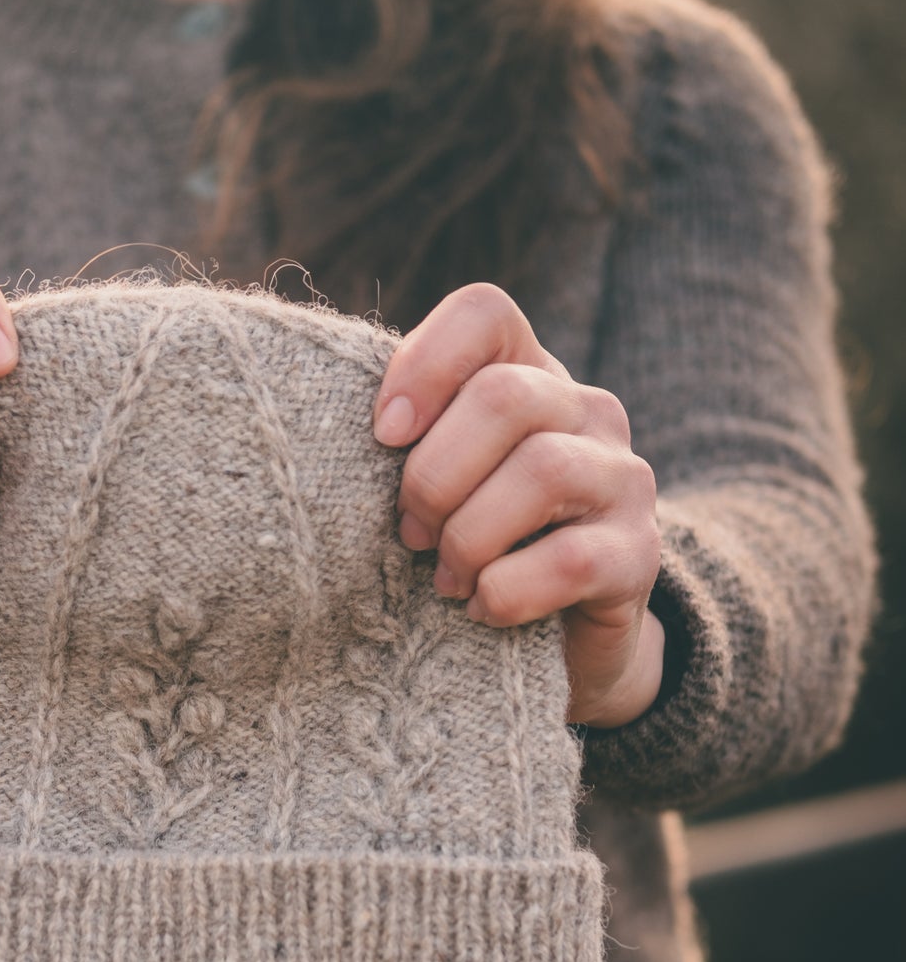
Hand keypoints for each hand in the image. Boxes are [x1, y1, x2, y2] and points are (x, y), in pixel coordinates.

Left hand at [373, 283, 663, 728]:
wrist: (558, 648)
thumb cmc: (473, 553)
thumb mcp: (434, 489)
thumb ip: (403, 447)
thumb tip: (323, 429)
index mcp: (527, 377)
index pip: (484, 314)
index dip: (425, 364)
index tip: (383, 434)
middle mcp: (586, 413)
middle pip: (506, 397)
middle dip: (435, 475)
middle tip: (410, 534)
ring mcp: (623, 480)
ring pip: (543, 470)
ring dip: (470, 537)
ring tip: (445, 581)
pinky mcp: (638, 555)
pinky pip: (570, 559)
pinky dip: (507, 592)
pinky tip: (481, 610)